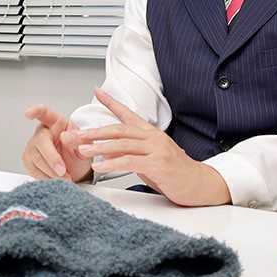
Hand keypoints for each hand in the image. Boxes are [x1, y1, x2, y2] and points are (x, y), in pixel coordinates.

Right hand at [21, 104, 91, 181]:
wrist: (78, 169)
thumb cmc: (80, 152)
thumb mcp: (86, 145)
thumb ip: (79, 140)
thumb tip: (65, 136)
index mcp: (56, 122)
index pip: (44, 113)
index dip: (35, 111)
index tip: (28, 113)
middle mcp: (42, 133)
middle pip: (40, 141)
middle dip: (52, 158)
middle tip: (63, 171)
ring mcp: (34, 147)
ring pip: (35, 157)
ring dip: (50, 170)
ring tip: (65, 178)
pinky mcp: (30, 161)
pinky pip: (33, 169)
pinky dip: (45, 177)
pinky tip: (55, 180)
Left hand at [73, 88, 229, 206]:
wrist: (201, 184)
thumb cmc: (176, 174)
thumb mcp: (150, 160)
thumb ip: (130, 153)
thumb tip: (108, 152)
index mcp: (151, 134)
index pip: (128, 114)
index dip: (112, 102)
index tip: (98, 91)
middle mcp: (153, 137)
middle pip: (118, 129)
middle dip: (94, 132)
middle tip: (75, 135)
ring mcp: (157, 149)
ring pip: (122, 144)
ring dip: (98, 146)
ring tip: (82, 150)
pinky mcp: (158, 164)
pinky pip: (130, 161)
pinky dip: (112, 163)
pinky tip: (100, 166)